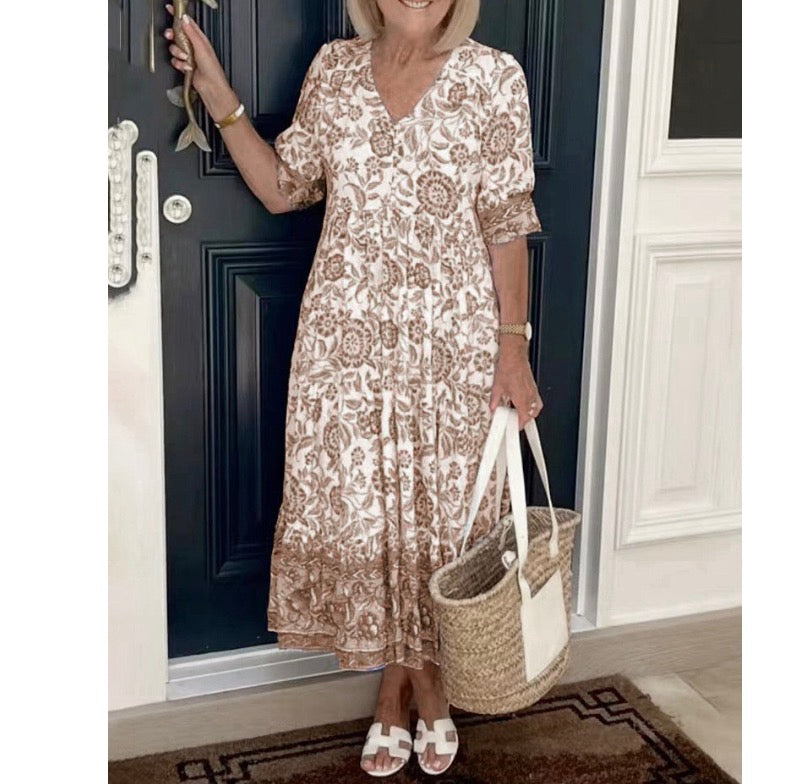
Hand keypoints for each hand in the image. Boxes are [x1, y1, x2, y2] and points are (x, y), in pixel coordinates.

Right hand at [164, 4, 237, 119]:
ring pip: (174, 48)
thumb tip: (184, 18)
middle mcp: (193, 46)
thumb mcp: (202, 46)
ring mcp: (188, 55)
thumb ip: (191, 32)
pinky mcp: (184, 65)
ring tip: (186, 59)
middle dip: (173, 36)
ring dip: (178, 53)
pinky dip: (178, 64)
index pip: (187, 23)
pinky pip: (175, 60)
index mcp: (199, 38)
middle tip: (171, 37)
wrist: (211, 87)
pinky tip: (186, 67)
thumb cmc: (212, 70)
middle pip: (177, 34)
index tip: (170, 9)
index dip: (178, 16)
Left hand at [489, 339, 543, 427]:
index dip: (520, 425)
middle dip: (526, 420)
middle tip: (518, 422)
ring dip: (531, 413)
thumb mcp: (497, 386)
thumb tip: (493, 406)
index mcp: (520, 398)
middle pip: (532, 414)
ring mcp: (533, 390)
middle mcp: (529, 395)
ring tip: (523, 414)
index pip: (524, 418)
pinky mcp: (533, 385)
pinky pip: (537, 399)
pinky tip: (526, 403)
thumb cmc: (508, 367)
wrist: (514, 355)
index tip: (516, 427)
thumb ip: (495, 400)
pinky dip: (533, 404)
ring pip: (537, 407)